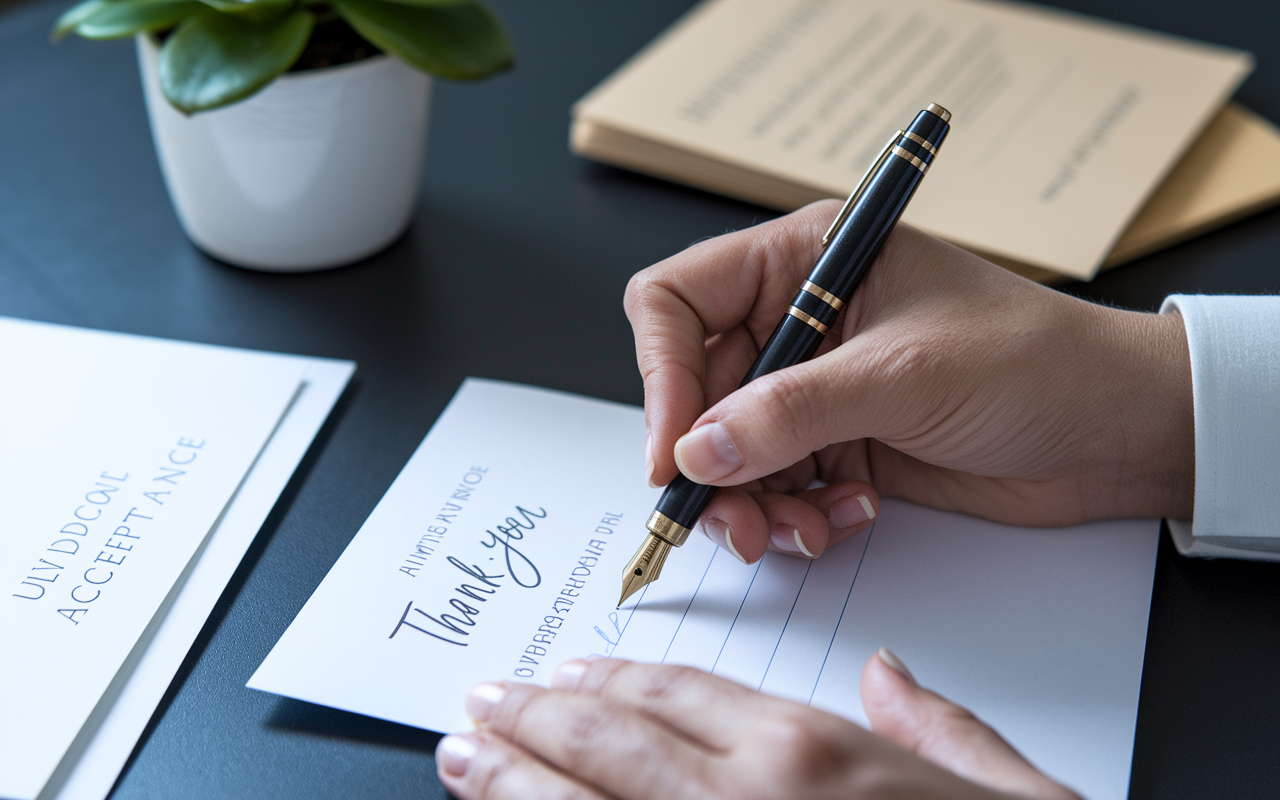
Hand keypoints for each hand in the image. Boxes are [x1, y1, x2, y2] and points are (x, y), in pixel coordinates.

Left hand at [435, 653, 1079, 799]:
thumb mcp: (1007, 791)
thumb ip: (936, 726)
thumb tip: (888, 675)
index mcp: (816, 755)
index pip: (681, 690)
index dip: (613, 675)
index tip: (567, 671)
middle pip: (609, 739)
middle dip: (532, 718)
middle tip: (481, 703)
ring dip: (511, 778)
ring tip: (463, 755)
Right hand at [623, 201, 1193, 562]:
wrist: (1116, 431)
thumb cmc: (1036, 361)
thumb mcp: (904, 375)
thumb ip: (790, 412)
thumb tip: (696, 449)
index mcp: (806, 261)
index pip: (680, 301)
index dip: (664, 374)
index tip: (675, 448)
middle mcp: (799, 322)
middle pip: (695, 392)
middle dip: (711, 462)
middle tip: (733, 519)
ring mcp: (816, 388)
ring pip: (728, 451)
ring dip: (753, 502)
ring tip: (802, 530)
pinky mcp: (838, 444)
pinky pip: (775, 487)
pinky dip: (797, 515)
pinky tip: (849, 516)